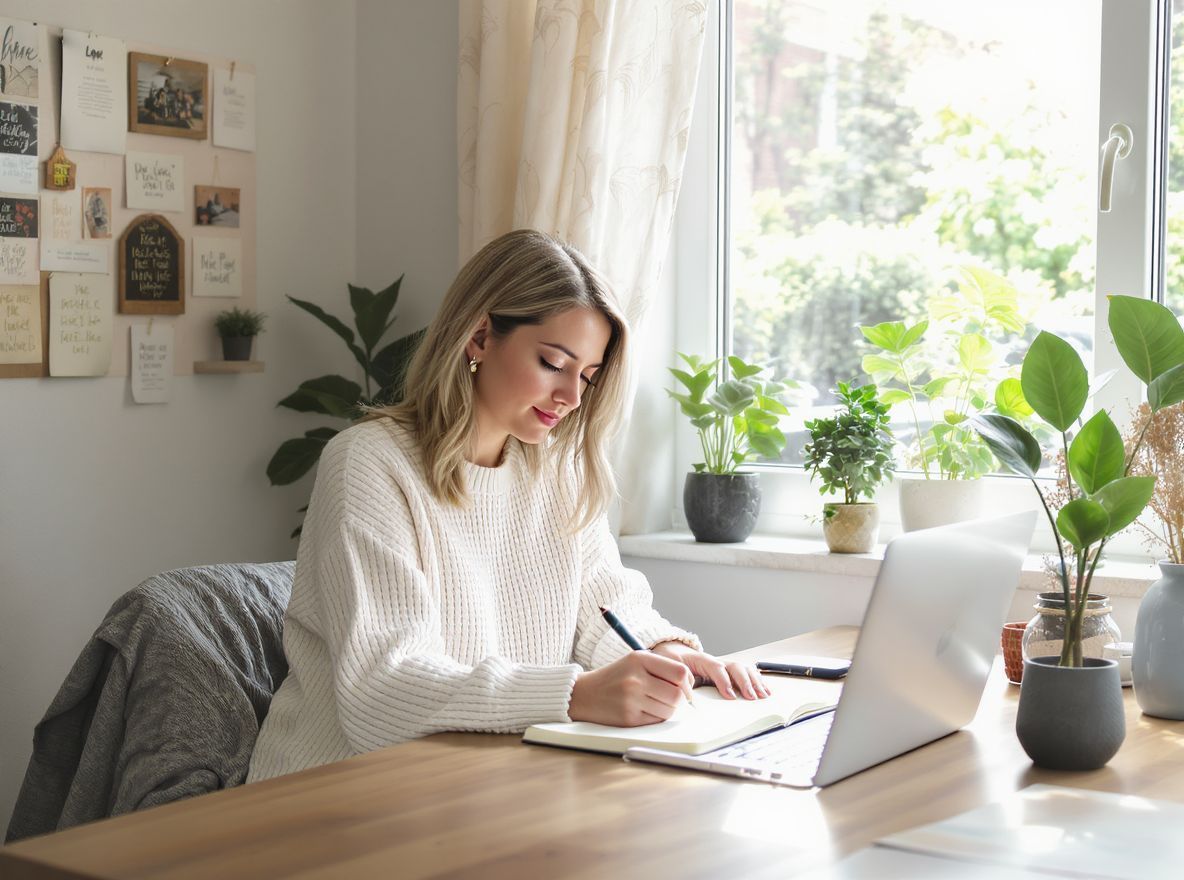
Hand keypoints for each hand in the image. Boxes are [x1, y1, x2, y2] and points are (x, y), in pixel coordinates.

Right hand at [568, 651, 694, 726]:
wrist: (584, 694)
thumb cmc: (615, 677)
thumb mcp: (635, 661)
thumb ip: (662, 668)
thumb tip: (689, 686)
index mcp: (639, 659)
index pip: (680, 672)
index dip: (687, 683)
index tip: (684, 687)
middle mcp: (635, 678)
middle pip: (677, 695)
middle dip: (679, 699)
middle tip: (671, 698)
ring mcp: (631, 700)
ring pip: (669, 710)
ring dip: (667, 710)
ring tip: (654, 703)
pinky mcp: (628, 718)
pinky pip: (656, 721)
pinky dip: (656, 718)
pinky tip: (644, 710)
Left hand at [650, 641, 770, 700]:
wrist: (673, 652)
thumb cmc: (671, 661)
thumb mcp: (670, 668)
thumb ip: (679, 679)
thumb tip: (689, 694)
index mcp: (701, 660)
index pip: (716, 667)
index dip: (724, 681)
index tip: (730, 696)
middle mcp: (716, 661)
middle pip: (734, 667)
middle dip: (744, 683)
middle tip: (751, 698)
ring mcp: (723, 665)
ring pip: (743, 669)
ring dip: (754, 682)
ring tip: (763, 696)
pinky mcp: (728, 672)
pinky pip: (746, 674)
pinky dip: (757, 681)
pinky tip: (765, 691)